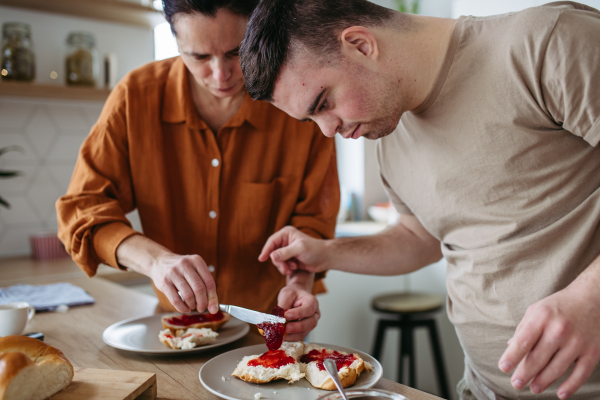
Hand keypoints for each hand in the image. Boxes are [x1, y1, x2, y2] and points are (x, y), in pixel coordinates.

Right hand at [150, 253, 218, 313]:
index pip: (209, 282)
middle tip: (202, 308)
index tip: (214, 308)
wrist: (159, 261)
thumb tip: (213, 306)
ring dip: (192, 305)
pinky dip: (183, 308)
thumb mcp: (194, 270)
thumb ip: (204, 285)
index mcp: (196, 261)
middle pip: (199, 289)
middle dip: (203, 303)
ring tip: (192, 306)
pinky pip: (176, 300)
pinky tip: (185, 308)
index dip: (213, 297)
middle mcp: (185, 265)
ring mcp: (173, 273)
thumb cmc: (181, 269)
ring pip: (188, 295)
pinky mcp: (164, 282)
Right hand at [259, 226, 328, 274]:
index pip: (272, 241)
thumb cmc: (315, 250)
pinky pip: (281, 265)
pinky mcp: (290, 258)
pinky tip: (294, 269)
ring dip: (283, 267)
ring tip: (292, 268)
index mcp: (286, 233)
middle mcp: (285, 241)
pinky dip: (286, 269)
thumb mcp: (299, 249)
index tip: (261, 259)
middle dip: (278, 262)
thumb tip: (272, 256)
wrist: (325, 258)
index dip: (266, 250)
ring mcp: (287, 250)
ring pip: (276, 260)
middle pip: (273, 253)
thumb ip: (285, 252)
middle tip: (285, 269)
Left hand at [277, 284, 319, 340]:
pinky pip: (299, 336)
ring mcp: (310, 324)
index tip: (286, 315)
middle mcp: (314, 314)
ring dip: (292, 334)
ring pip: (305, 332)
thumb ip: (284, 305)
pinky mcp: (304, 330)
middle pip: (310, 323)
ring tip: (281, 333)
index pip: (309, 309)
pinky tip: (282, 335)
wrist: (296, 297)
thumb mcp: (287, 294)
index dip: (298, 313)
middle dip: (297, 327)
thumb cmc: (293, 294)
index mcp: (312, 302)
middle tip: (285, 328)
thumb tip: (278, 317)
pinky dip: (290, 337)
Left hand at [498, 284, 599, 398]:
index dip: (512, 357)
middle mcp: (559, 329)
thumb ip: (523, 329)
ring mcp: (577, 342)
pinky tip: (560, 394)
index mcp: (541, 318)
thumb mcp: (536, 310)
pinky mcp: (592, 352)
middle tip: (516, 384)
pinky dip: (570, 386)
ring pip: (557, 368)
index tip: (504, 368)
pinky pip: (581, 373)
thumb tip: (510, 347)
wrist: (592, 298)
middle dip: (525, 373)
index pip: (523, 341)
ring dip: (543, 381)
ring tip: (534, 388)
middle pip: (538, 358)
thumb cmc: (559, 306)